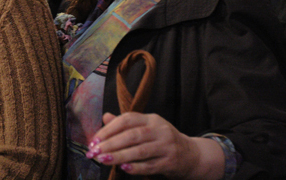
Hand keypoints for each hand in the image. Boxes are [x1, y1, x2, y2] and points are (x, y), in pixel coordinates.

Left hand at [86, 112, 223, 179]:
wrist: (191, 155)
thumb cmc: (162, 140)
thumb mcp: (146, 127)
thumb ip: (126, 123)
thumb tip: (105, 117)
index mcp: (151, 119)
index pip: (127, 119)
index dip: (109, 129)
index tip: (94, 140)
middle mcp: (160, 130)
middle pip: (132, 135)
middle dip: (111, 144)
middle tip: (95, 152)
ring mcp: (166, 146)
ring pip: (140, 151)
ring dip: (119, 156)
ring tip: (103, 159)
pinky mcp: (170, 162)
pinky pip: (150, 165)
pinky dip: (135, 167)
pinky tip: (123, 168)